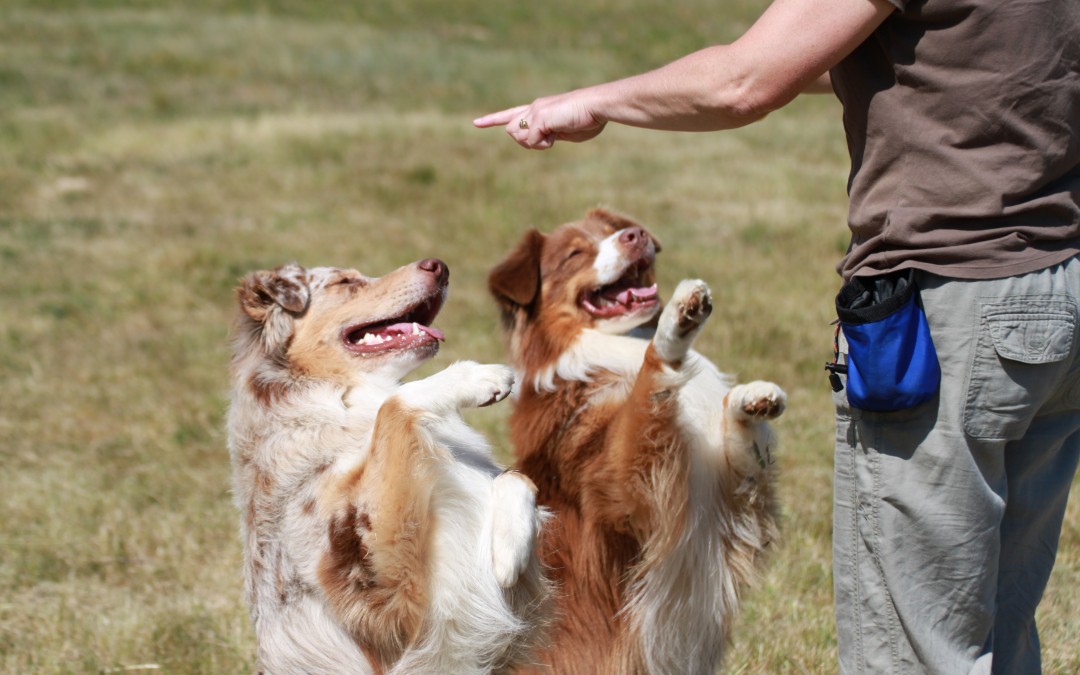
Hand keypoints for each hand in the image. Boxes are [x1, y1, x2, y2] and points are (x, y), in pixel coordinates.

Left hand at [473, 90, 607, 149]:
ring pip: (518, 136)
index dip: (492, 120)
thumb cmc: (586, 118)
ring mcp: (535, 112)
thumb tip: (536, 141)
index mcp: (538, 109)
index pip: (510, 114)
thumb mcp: (562, 130)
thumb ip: (547, 134)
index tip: (476, 123)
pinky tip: (556, 135)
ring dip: (534, 143)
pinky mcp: (539, 118)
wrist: (596, 106)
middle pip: (511, 130)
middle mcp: (533, 108)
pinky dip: (543, 144)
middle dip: (524, 141)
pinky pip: (531, 141)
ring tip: (554, 135)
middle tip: (547, 139)